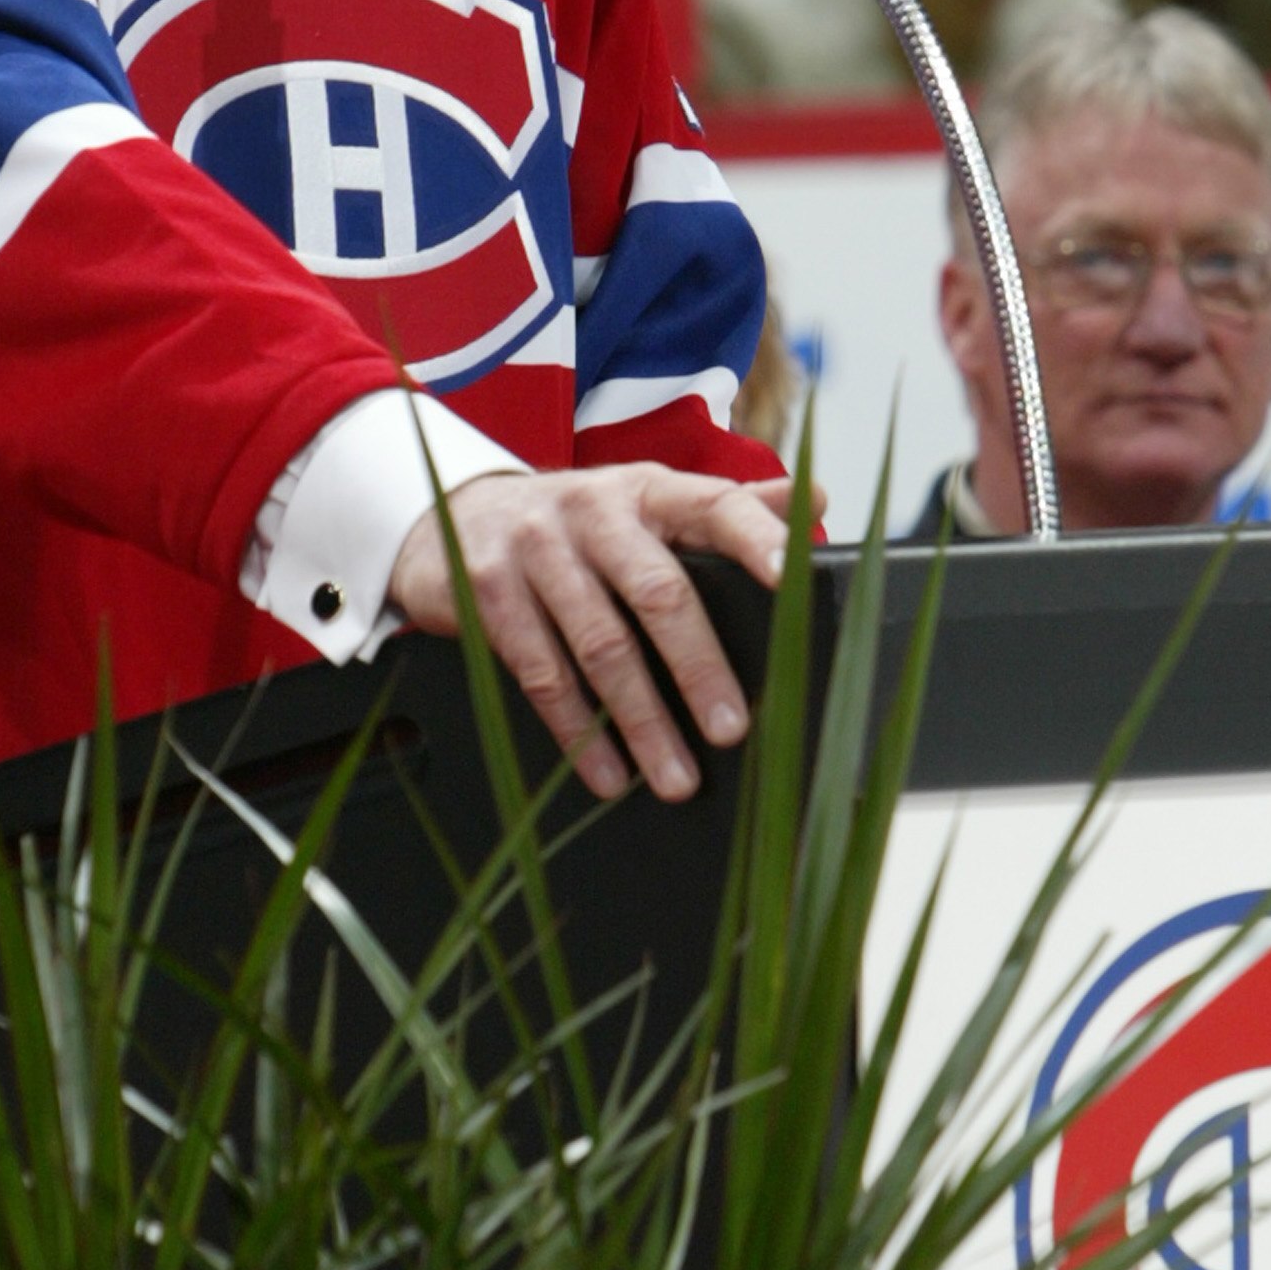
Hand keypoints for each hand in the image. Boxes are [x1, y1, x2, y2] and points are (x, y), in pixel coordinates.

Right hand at [387, 466, 793, 801]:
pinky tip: (607, 773)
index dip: (756, 536)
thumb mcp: (646, 501)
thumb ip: (725, 504)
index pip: (713, 503)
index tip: (793, 579)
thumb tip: (812, 498)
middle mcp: (592, 510)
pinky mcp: (488, 590)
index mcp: (646, 489)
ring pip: (599, 644)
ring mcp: (536, 549)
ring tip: (675, 780)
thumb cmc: (580, 522)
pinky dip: (577, 731)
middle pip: (657, 591)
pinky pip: (539, 671)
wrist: (458, 515)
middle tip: (730, 731)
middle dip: (698, 667)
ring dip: (640, 721)